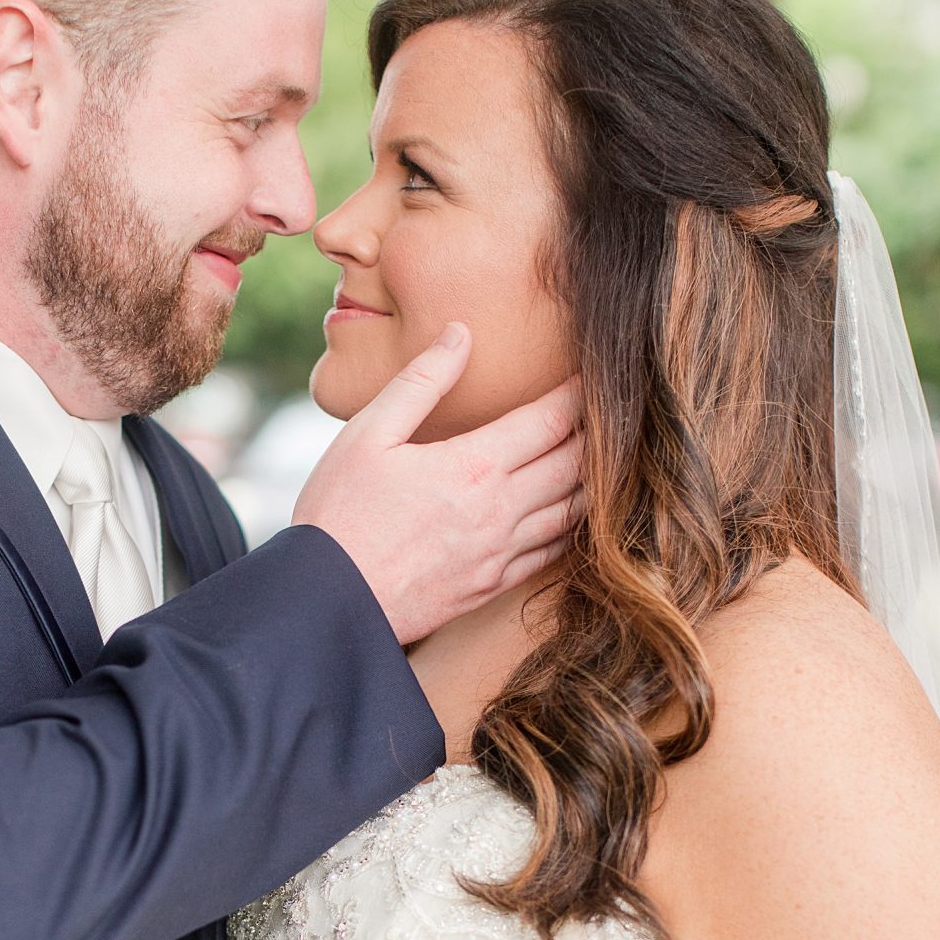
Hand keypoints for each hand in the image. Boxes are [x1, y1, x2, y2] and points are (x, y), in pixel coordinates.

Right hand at [293, 323, 582, 647]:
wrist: (327, 604)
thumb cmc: (338, 514)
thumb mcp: (367, 433)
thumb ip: (421, 382)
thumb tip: (461, 334)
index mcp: (474, 466)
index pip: (551, 420)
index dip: (579, 393)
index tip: (593, 373)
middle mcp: (499, 511)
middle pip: (574, 464)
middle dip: (598, 433)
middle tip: (611, 410)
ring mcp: (499, 554)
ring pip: (573, 512)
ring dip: (594, 482)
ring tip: (604, 457)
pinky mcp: (490, 587)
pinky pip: (552, 555)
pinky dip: (572, 529)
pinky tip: (574, 516)